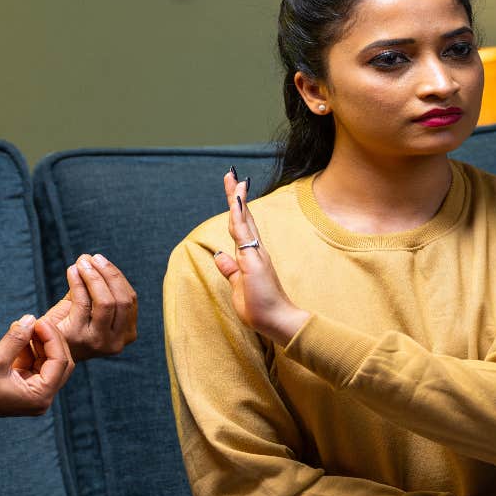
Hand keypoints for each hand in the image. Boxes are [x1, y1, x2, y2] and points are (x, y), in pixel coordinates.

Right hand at [0, 315, 74, 420]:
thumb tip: (30, 318)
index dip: (52, 338)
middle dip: (50, 340)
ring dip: (40, 342)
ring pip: (49, 361)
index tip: (38, 321)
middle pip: (61, 362)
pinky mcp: (24, 385)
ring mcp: (34, 392)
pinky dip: (30, 348)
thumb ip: (15, 339)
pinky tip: (20, 334)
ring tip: (25, 326)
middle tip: (36, 322)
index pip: (60, 362)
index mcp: (39, 396)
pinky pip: (36, 363)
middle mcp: (41, 397)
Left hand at [43, 253, 137, 360]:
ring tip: (82, 262)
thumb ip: (97, 287)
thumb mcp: (90, 306)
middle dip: (109, 274)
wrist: (43, 344)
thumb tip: (93, 259)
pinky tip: (72, 271)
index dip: (116, 277)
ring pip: (106, 302)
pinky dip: (78, 282)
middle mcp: (116, 343)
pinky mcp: (77, 336)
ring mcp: (98, 342)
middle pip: (122, 301)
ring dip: (94, 276)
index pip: (130, 300)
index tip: (100, 260)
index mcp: (126, 335)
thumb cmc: (68, 324)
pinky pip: (82, 302)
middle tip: (93, 258)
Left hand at [212, 171, 308, 342]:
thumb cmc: (260, 309)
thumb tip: (219, 256)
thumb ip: (230, 271)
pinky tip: (236, 199)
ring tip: (234, 178)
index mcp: (250, 257)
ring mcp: (255, 253)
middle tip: (232, 174)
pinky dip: (238, 214)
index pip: (240, 227)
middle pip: (243, 217)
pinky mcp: (253, 258)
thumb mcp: (238, 287)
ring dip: (237, 198)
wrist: (276, 321)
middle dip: (237, 195)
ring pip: (243, 219)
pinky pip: (243, 232)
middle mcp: (255, 250)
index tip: (234, 191)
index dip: (236, 208)